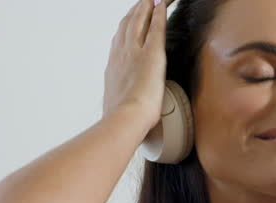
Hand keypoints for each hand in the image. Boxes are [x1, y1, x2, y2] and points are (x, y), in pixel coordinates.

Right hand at [102, 0, 167, 128]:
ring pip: (140, 21)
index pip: (120, 40)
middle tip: (142, 2)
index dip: (125, 28)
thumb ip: (120, 100)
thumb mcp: (117, 105)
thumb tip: (120, 109)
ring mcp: (135, 52)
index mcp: (114, 66)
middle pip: (128, 25)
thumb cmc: (122, 118)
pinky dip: (159, 13)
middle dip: (135, 11)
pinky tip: (162, 4)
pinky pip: (156, 27)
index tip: (129, 20)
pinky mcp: (152, 53)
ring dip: (146, 7)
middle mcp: (122, 54)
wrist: (125, 117)